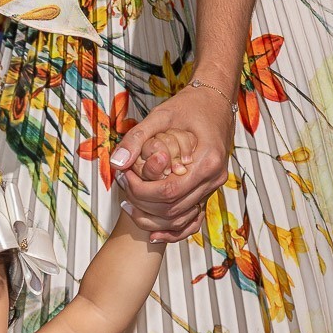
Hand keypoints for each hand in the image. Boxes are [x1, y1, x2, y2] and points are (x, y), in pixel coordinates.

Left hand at [111, 84, 236, 242]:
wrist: (216, 100)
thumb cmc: (190, 105)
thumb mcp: (160, 115)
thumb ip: (137, 138)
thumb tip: (116, 164)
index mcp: (207, 161)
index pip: (169, 192)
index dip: (141, 191)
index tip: (124, 178)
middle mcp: (214, 178)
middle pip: (174, 209)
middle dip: (143, 205)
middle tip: (123, 189)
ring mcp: (214, 186)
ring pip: (180, 218)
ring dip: (152, 219)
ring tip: (128, 204)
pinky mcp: (209, 190)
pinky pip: (192, 220)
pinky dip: (173, 231)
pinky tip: (152, 232)